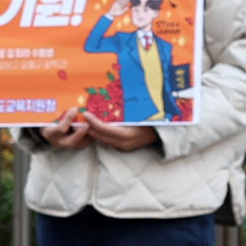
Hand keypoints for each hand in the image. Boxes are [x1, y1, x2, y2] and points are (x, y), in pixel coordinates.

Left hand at [41, 115, 158, 151]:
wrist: (164, 131)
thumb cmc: (152, 118)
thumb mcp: (137, 112)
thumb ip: (121, 109)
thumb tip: (108, 97)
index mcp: (127, 134)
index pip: (103, 128)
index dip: (92, 121)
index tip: (85, 113)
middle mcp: (124, 143)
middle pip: (100, 136)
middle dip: (89, 126)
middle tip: (81, 116)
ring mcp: (124, 147)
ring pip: (103, 140)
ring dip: (94, 130)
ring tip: (86, 120)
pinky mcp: (125, 148)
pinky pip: (109, 141)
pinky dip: (101, 134)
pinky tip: (97, 126)